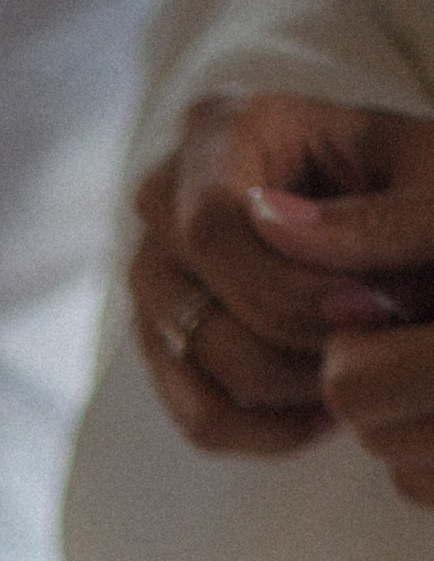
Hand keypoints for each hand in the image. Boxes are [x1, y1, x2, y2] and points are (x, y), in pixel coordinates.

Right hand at [130, 93, 433, 457]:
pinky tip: (331, 413)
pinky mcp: (165, 341)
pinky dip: (268, 432)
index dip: (287, 285)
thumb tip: (276, 228)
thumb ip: (374, 210)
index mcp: (220, 128)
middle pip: (202, 307)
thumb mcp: (425, 177)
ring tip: (364, 368)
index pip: (212, 227)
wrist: (400, 207)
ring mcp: (154, 275)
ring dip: (294, 386)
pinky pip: (200, 417)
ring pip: (202, 367)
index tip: (371, 307)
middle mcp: (162, 199)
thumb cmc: (418, 181)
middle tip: (381, 339)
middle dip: (301, 340)